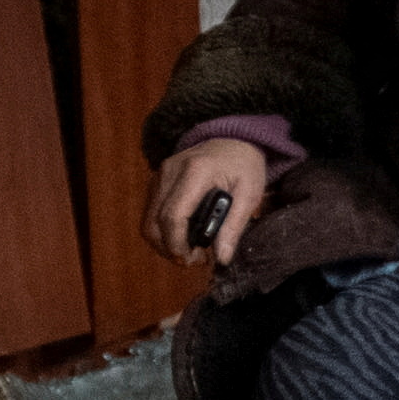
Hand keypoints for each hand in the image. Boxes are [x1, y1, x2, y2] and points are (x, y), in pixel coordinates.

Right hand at [147, 134, 272, 263]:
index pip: (173, 216)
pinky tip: (183, 236)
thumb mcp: (250, 194)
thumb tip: (221, 258)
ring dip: (164, 243)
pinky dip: (162, 231)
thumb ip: (234, 226)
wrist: (232, 139)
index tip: (192, 260)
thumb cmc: (243, 165)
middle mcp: (170, 172)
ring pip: (148, 221)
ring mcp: (160, 175)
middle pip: (154, 222)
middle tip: (195, 260)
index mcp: (195, 172)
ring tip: (190, 250)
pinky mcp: (156, 181)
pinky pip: (151, 214)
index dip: (177, 244)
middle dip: (170, 249)